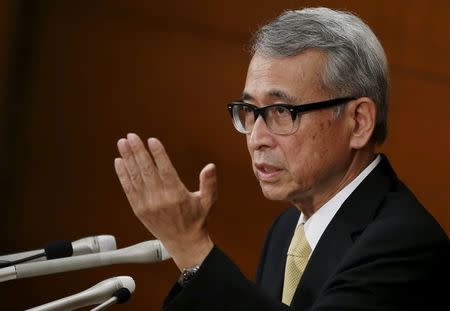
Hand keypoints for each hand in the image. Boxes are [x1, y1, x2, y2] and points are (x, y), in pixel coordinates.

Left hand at [114, 133, 216, 269]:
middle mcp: (159, 199)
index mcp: (176, 195)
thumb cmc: (197, 220)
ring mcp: (147, 205)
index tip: (152, 140)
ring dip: (127, 159)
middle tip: (131, 136)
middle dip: (138, 151)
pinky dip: (122, 175)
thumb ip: (209, 183)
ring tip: (122, 144)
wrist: (184, 243)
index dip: (158, 154)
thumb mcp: (208, 201)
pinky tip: (119, 162)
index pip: (165, 170)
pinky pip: (128, 189)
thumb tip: (210, 167)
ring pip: (135, 177)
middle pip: (146, 170)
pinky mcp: (138, 209)